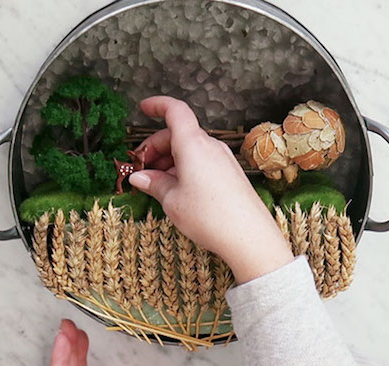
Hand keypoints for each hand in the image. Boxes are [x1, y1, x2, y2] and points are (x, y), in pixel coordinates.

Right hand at [129, 96, 292, 283]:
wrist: (249, 237)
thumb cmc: (211, 217)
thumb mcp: (172, 201)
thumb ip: (154, 184)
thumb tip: (139, 177)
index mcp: (193, 144)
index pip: (175, 111)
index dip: (157, 105)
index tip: (143, 108)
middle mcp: (210, 146)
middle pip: (177, 134)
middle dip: (155, 148)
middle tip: (140, 169)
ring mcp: (222, 159)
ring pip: (189, 149)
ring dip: (169, 161)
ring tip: (156, 185)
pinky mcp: (230, 173)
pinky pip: (202, 162)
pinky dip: (185, 169)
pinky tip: (177, 190)